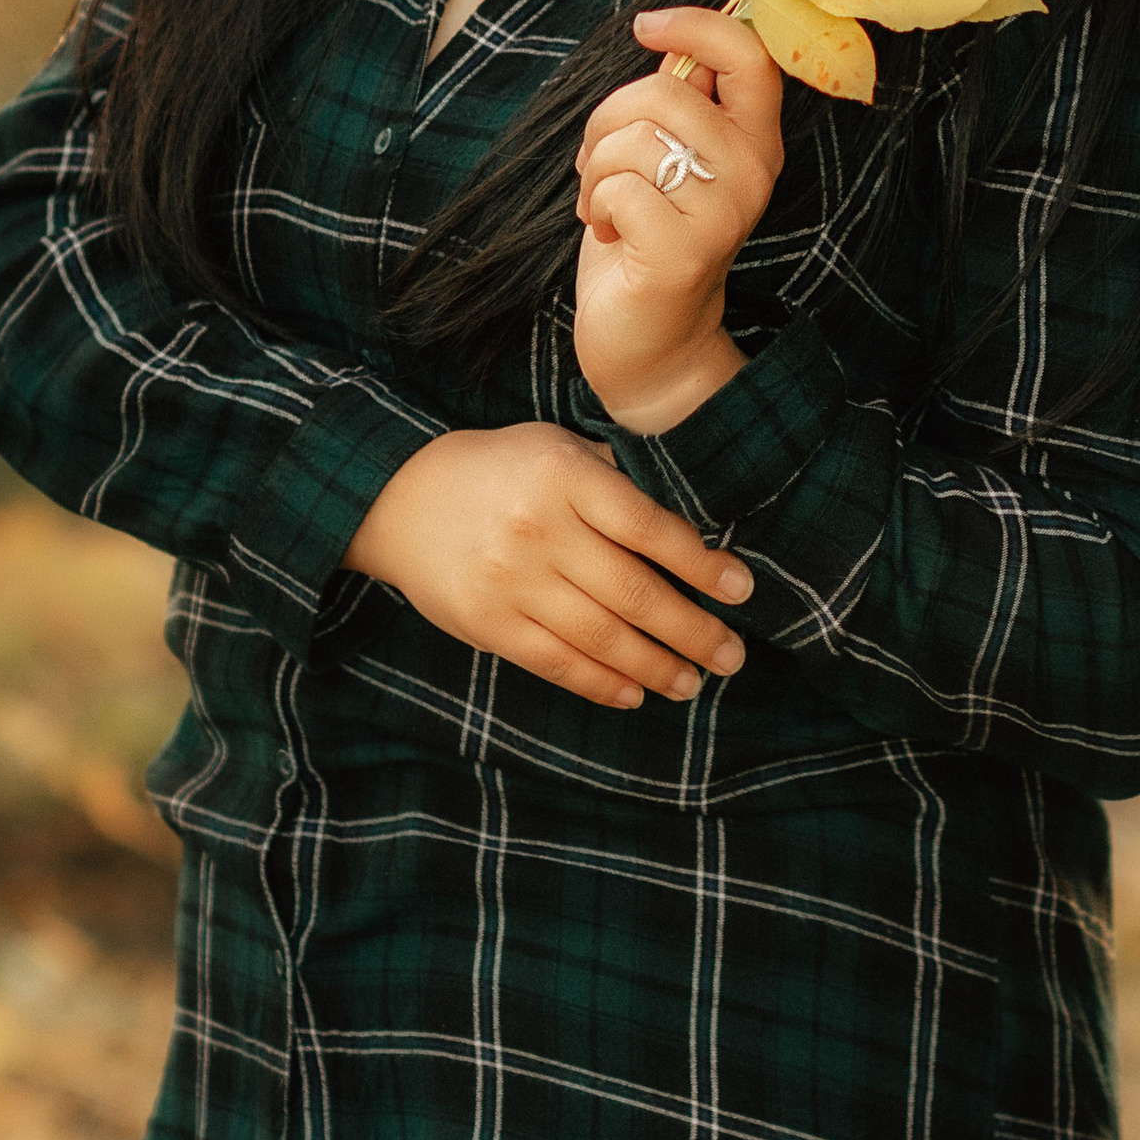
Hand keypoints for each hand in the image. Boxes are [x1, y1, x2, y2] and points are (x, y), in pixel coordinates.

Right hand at [342, 422, 751, 711]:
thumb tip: (690, 519)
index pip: (650, 528)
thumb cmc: (499, 470)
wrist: (398, 498)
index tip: (741, 589)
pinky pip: (556, 662)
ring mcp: (511, 581)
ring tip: (693, 681)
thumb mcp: (556, 446)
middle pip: (634, 592)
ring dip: (657, 666)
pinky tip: (636, 693)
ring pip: (601, 636)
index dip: (702, 564)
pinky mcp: (488, 623)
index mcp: (566, 477)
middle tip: (733, 656)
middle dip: (694, 630)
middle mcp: (541, 530)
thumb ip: (615, 477)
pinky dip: (601, 682)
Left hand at [571, 6, 783, 433]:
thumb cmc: (645, 237)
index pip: (750, 57)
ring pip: (634, 141)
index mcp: (754, 141)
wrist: (651, 343)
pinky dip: (592, 207)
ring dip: (595, 171)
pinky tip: (606, 233)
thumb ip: (677, 101)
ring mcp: (723, 214)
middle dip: (607, 120)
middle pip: (665, 93)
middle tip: (600, 163)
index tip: (646, 26)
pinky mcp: (684, 252)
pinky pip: (618, 189)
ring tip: (604, 205)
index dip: (696, 26)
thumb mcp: (667, 157)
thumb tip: (669, 36)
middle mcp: (752, 174)